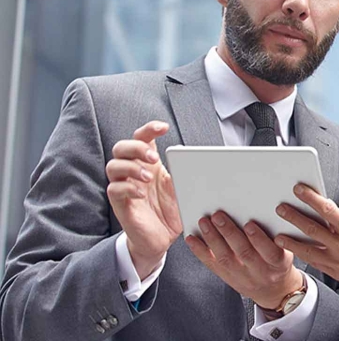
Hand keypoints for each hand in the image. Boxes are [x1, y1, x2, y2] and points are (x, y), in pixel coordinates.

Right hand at [106, 121, 181, 278]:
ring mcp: (124, 186)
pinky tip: (141, 193)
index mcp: (149, 164)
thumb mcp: (182, 188)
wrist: (161, 239)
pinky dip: (128, 187)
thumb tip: (197, 159)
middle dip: (137, 148)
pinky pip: (115, 189)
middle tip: (154, 158)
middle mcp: (134, 172)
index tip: (163, 127)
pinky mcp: (119, 203)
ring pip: (113, 165)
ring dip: (132, 167)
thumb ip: (184, 172)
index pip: (142, 138)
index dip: (149, 129)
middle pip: (122, 147)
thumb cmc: (171, 211)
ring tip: (148, 177)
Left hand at [185, 211, 304, 309]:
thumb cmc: (279, 262)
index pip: (269, 252)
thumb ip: (276, 236)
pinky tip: (192, 239)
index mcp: (279, 264)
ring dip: (213, 239)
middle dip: (229, 233)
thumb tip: (262, 211)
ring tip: (204, 222)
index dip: (258, 239)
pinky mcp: (228, 278)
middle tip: (218, 216)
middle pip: (244, 253)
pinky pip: (212, 265)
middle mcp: (260, 272)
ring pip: (225, 258)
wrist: (274, 290)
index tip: (249, 223)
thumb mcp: (287, 250)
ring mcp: (242, 277)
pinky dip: (200, 251)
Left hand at [273, 184, 338, 291]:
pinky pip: (314, 262)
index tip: (298, 189)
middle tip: (280, 208)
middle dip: (294, 217)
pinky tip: (294, 250)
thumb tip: (329, 213)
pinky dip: (303, 254)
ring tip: (278, 235)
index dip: (311, 198)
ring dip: (290, 241)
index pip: (327, 209)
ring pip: (308, 249)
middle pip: (312, 228)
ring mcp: (338, 261)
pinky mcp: (336, 273)